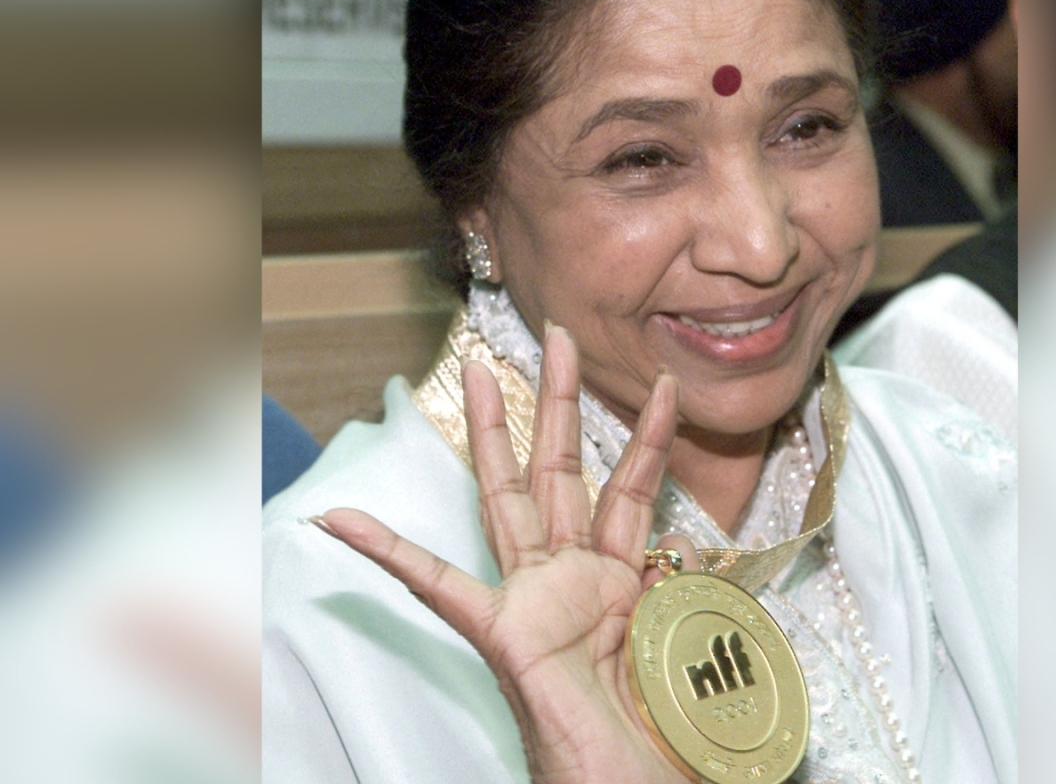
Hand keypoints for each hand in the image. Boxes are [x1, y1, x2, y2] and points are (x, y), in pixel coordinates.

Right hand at [319, 325, 697, 783]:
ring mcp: (536, 603)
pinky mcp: (502, 636)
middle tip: (558, 336)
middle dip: (560, 400)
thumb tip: (680, 539)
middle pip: (563, 470)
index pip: (630, 493)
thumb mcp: (687, 651)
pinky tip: (343, 521)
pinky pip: (440, 587)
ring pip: (512, 497)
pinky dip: (391, 553)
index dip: (647, 439)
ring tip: (478, 370)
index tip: (663, 389)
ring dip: (496, 431)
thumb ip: (682, 592)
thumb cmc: (654, 744)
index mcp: (622, 584)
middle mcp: (573, 581)